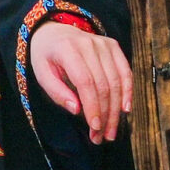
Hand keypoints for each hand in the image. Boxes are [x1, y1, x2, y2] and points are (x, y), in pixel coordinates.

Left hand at [28, 20, 132, 143]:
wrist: (54, 32)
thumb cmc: (46, 57)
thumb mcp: (42, 74)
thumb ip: (57, 92)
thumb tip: (77, 110)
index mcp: (68, 49)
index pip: (86, 82)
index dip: (92, 106)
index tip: (94, 127)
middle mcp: (89, 44)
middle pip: (103, 84)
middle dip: (105, 114)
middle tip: (102, 136)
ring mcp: (103, 43)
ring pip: (116, 81)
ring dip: (116, 109)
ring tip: (111, 130)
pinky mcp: (113, 46)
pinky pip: (125, 71)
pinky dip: (128, 91)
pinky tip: (125, 110)